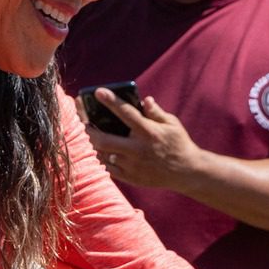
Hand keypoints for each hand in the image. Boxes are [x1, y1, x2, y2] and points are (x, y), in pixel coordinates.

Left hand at [86, 90, 201, 190]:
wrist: (187, 173)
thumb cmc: (179, 144)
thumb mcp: (172, 124)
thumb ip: (156, 112)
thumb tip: (145, 100)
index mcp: (149, 132)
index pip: (126, 113)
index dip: (111, 101)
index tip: (98, 91)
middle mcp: (138, 149)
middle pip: (103, 139)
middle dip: (87, 128)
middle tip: (81, 119)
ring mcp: (133, 165)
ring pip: (102, 154)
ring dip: (92, 143)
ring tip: (87, 133)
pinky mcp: (131, 177)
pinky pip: (108, 167)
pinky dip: (101, 157)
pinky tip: (99, 149)